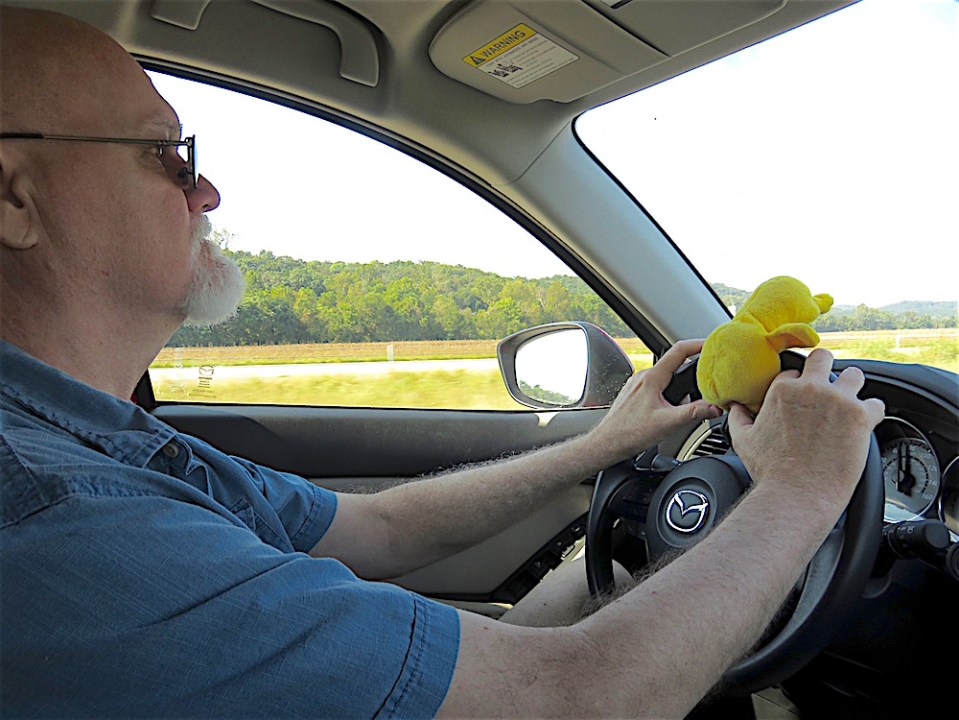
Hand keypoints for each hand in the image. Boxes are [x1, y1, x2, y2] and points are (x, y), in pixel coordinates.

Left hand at [589, 339, 721, 460]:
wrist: (608, 443)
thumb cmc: (629, 433)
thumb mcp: (667, 424)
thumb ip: (693, 413)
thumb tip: (714, 407)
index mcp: (652, 378)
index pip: (679, 350)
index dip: (698, 344)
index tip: (712, 345)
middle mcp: (643, 377)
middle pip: (674, 364)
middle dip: (692, 371)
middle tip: (708, 378)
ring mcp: (637, 385)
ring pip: (665, 376)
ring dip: (679, 385)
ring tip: (688, 401)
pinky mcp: (635, 394)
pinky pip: (656, 385)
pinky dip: (668, 392)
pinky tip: (670, 408)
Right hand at [728, 349, 884, 509]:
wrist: (797, 493)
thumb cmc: (770, 470)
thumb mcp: (743, 440)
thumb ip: (738, 417)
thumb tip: (736, 407)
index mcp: (783, 390)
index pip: (793, 371)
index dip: (797, 385)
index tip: (801, 399)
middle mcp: (811, 388)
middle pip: (823, 358)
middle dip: (826, 369)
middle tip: (828, 387)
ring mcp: (838, 400)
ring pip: (854, 375)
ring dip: (853, 388)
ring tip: (850, 403)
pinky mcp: (861, 416)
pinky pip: (876, 404)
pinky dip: (872, 413)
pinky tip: (865, 425)